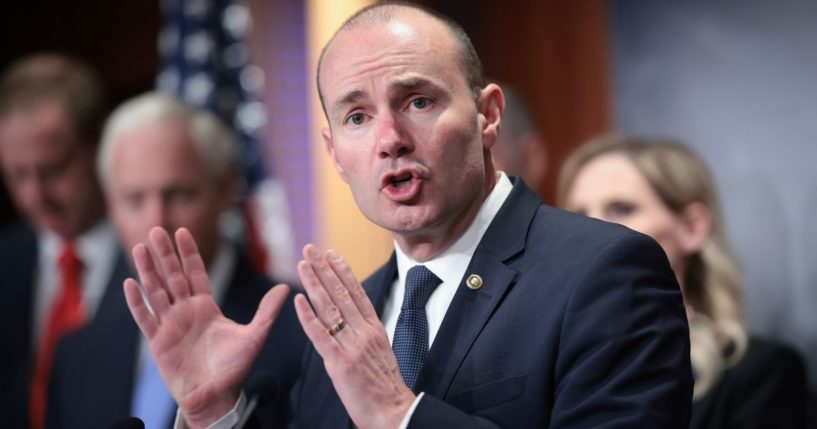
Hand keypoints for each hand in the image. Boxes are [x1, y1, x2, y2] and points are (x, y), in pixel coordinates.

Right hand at [123, 227, 289, 428]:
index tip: (182, 230)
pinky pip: (145, 318)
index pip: (196, 273)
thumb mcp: (255, 335)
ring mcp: (170, 325)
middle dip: (165, 254)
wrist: (217, 397)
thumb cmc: (235, 368)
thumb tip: (285, 287)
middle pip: (173, 276)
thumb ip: (267, 311)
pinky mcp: (157, 342)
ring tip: (139, 247)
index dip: (189, 253)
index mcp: (207, 307)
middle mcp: (186, 312)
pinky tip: (130, 283)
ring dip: (147, 270)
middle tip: (156, 229)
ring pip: (156, 291)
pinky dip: (137, 301)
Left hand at [294, 244, 415, 428]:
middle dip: (324, 269)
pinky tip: (298, 300)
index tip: (332, 253)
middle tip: (311, 249)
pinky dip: (308, 316)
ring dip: (314, 283)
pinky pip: (320, 334)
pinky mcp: (340, 362)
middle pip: (341, 293)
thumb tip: (354, 322)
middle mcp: (364, 332)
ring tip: (302, 265)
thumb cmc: (385, 388)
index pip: (357, 292)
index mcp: (375, 329)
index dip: (343, 271)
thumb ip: (366, 336)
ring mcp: (352, 345)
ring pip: (329, 307)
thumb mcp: (380, 353)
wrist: (393, 412)